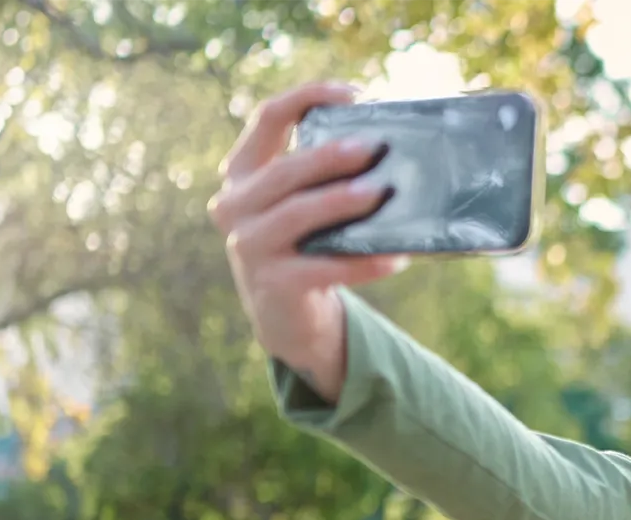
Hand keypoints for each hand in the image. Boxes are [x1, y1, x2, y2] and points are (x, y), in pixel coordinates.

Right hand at [208, 81, 403, 398]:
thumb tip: (391, 143)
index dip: (309, 96)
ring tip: (382, 194)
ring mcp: (249, 246)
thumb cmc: (306, 240)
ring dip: (342, 202)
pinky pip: (324, 267)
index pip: (268, 117)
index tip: (356, 94)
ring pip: (298, 214)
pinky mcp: (273, 285)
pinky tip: (395, 257)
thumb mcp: (304, 200)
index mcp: (244, 171)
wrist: (287, 314)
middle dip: (330, 156)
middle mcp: (235, 204)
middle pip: (285, 169)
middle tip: (374, 148)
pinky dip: (363, 262)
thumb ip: (325, 172)